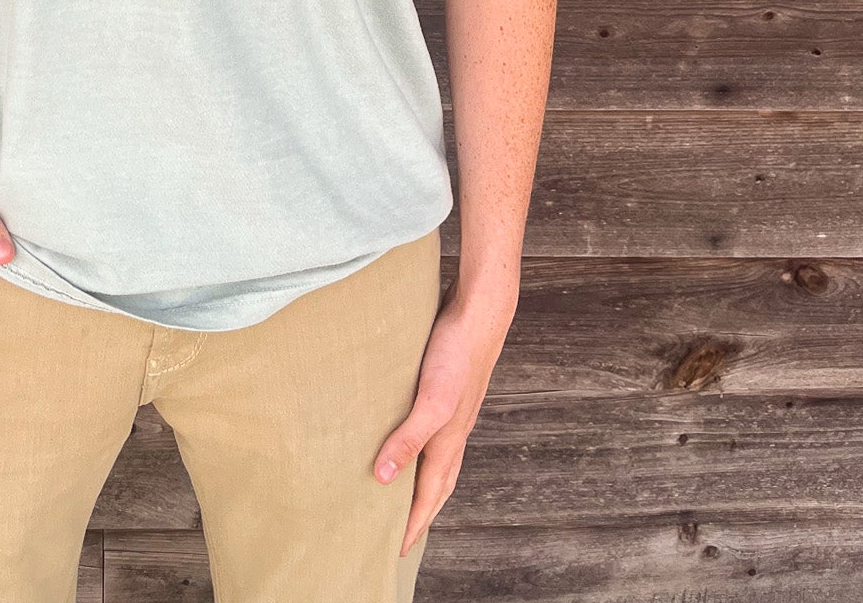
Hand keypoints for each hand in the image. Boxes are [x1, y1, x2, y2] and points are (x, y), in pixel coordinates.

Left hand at [372, 278, 514, 556]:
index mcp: (448, 441)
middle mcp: (451, 431)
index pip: (427, 496)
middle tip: (401, 534)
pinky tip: (404, 432)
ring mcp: (450, 411)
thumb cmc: (458, 354)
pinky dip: (417, 444)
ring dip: (419, 480)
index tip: (396, 552)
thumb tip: (382, 478)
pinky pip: (428, 430)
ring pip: (435, 458)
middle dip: (419, 513)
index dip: (412, 524)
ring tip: (400, 492)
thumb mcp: (431, 401)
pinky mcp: (443, 388)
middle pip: (436, 485)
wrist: (480, 311)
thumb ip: (408, 439)